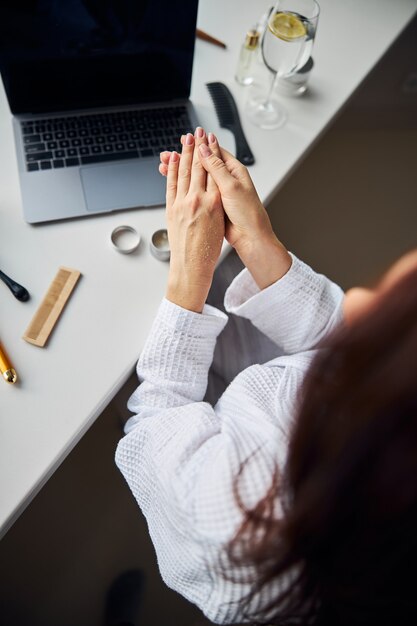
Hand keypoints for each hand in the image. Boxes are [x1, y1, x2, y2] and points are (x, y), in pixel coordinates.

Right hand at [160, 134, 290, 288]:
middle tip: (172, 151)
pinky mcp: (213, 204)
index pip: (215, 151)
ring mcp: (219, 192)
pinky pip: (198, 190)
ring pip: (198, 176)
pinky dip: (187, 185)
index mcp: (234, 171)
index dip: (201, 143)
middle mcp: (227, 179)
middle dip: (188, 156)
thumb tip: (204, 148)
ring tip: (168, 165)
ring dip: (184, 170)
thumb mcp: (231, 186)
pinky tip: (177, 183)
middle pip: (204, 162)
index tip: (188, 137)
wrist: (250, 237)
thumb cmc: (247, 212)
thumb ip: (216, 168)